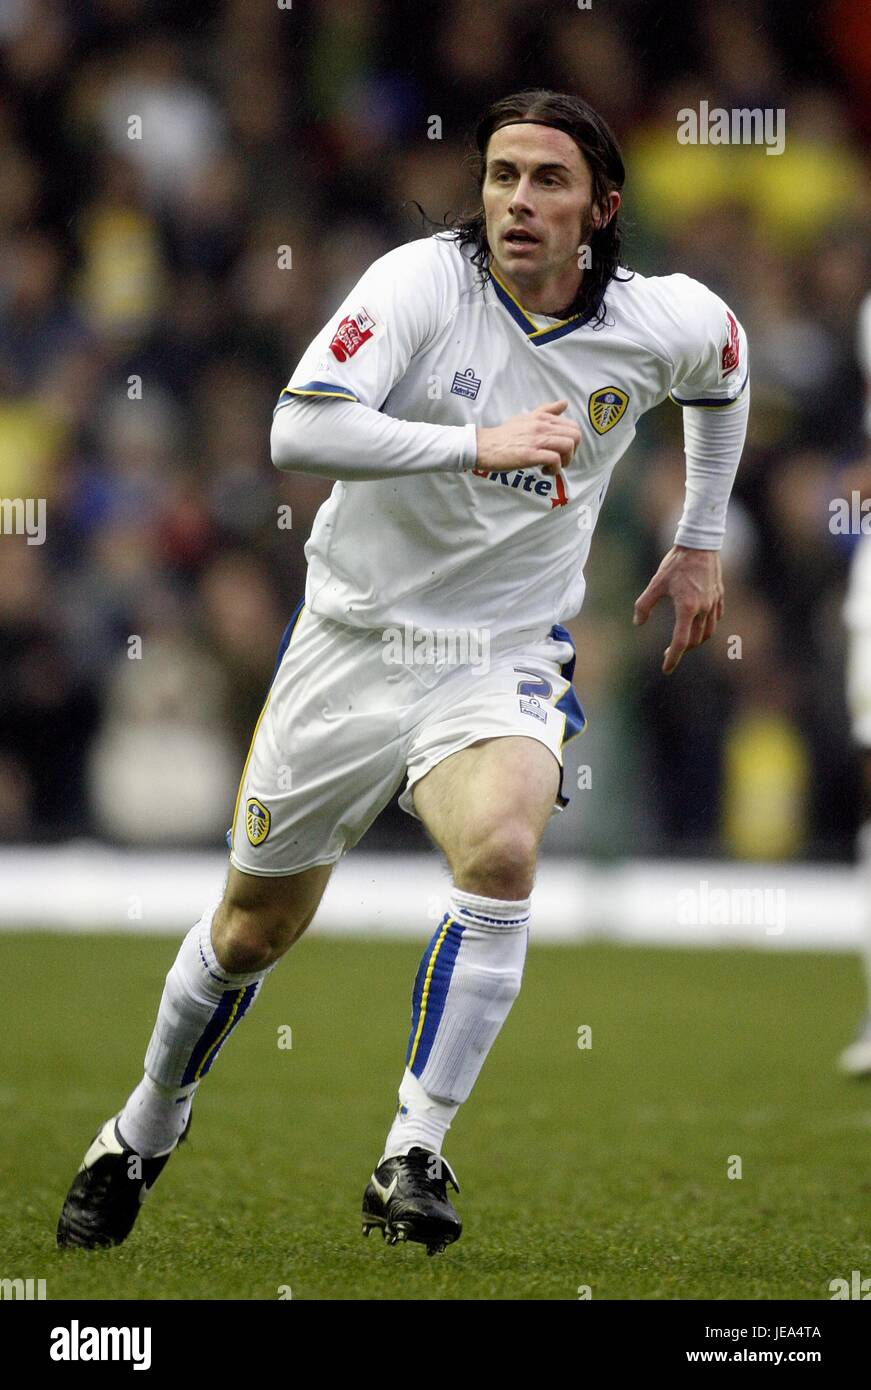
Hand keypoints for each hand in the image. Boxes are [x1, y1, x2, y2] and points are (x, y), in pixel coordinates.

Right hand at [476, 399, 580, 476]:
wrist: (485, 446)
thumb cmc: (505, 434)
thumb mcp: (527, 418)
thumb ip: (546, 411)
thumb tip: (564, 403)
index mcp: (543, 418)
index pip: (573, 427)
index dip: (573, 442)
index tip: (561, 451)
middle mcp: (542, 426)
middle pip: (575, 437)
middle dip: (572, 453)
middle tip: (560, 460)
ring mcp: (536, 440)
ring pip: (568, 446)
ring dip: (565, 461)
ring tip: (552, 466)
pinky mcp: (530, 455)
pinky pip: (555, 460)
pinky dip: (554, 469)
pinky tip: (544, 470)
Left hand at [633, 546, 723, 674]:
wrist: (699, 544)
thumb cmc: (676, 563)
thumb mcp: (655, 583)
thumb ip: (645, 605)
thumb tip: (638, 623)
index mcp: (687, 608)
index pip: (681, 641)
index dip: (673, 657)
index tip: (666, 668)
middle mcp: (704, 609)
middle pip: (695, 640)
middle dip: (682, 650)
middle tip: (668, 652)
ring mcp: (714, 603)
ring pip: (708, 632)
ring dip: (695, 640)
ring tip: (683, 640)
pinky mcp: (719, 596)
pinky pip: (716, 619)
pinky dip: (707, 626)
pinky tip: (698, 624)